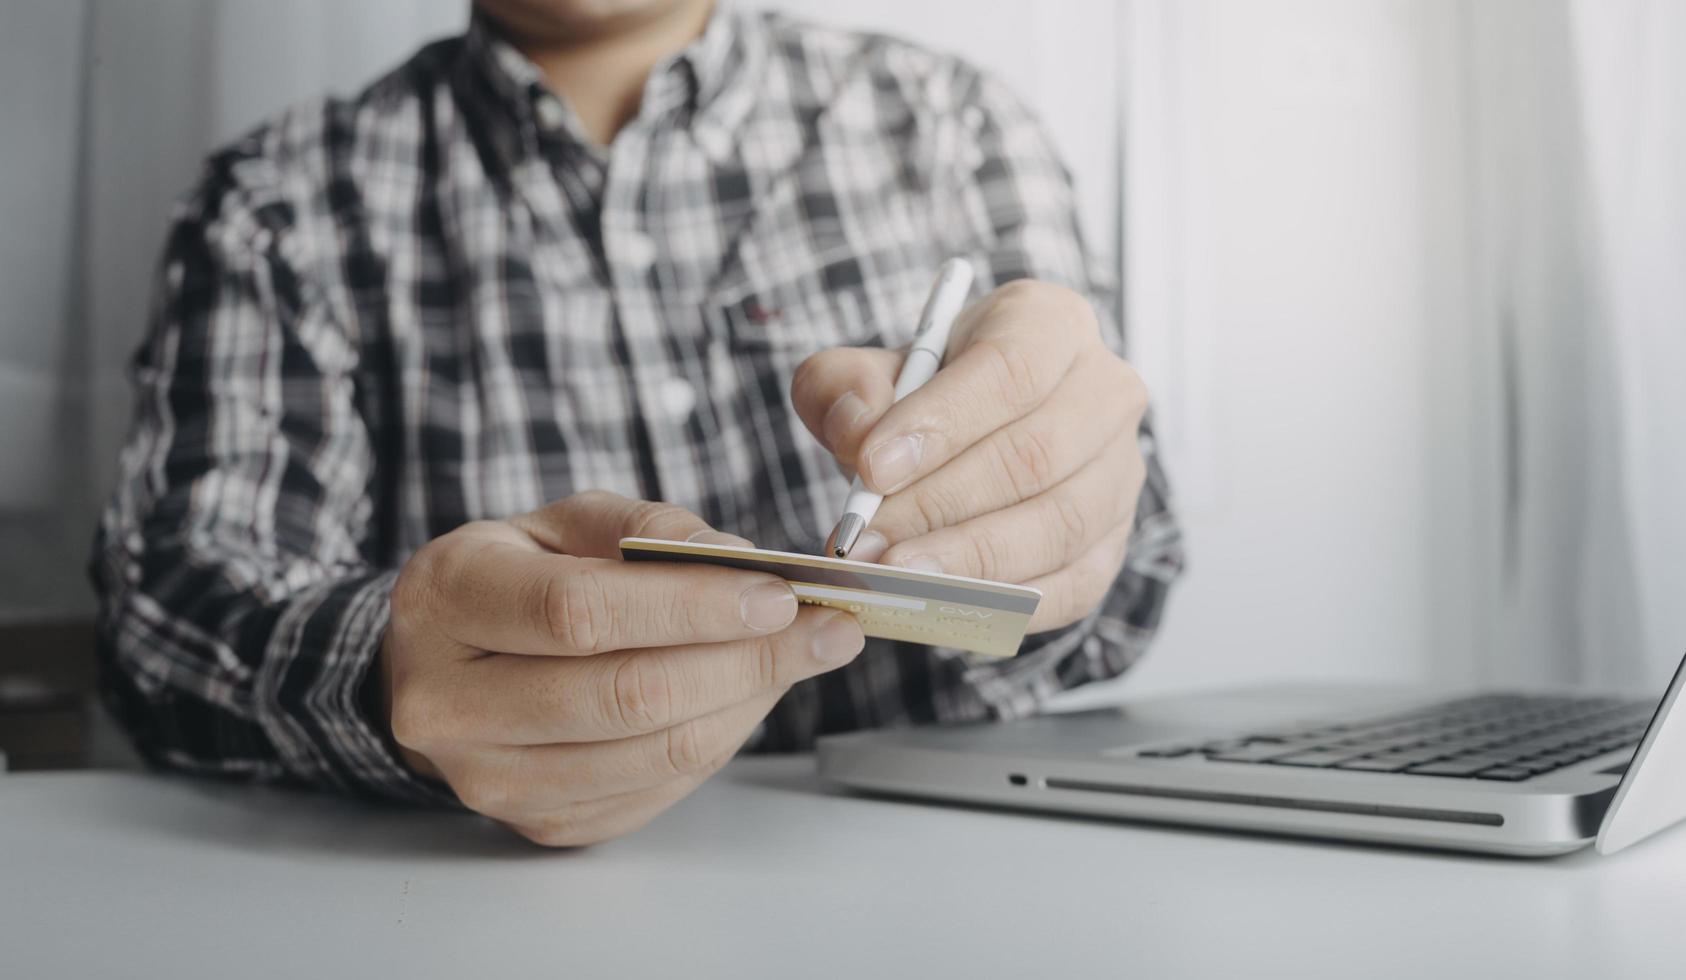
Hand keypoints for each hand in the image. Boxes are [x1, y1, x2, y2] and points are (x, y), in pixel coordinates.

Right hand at [379, 491, 865, 845]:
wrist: (446, 662)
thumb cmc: (519, 576)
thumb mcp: (567, 522)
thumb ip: (648, 530)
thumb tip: (739, 563)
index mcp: (447, 599)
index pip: (579, 613)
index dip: (690, 607)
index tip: (779, 594)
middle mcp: (449, 703)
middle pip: (624, 695)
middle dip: (745, 660)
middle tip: (826, 629)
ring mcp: (490, 778)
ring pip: (651, 753)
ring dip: (749, 702)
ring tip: (806, 655)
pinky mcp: (538, 823)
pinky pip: (656, 789)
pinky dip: (722, 738)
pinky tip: (752, 694)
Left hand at [791, 280, 1146, 632]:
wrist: (968, 442)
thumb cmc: (923, 400)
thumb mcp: (870, 374)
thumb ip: (844, 389)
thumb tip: (857, 431)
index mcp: (1051, 324)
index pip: (1010, 369)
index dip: (942, 423)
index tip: (874, 468)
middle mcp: (1106, 391)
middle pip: (1036, 454)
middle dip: (942, 504)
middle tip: (869, 539)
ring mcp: (1120, 472)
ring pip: (1059, 524)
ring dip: (969, 560)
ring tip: (894, 575)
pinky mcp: (1113, 542)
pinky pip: (1071, 584)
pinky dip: (1006, 602)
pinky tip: (944, 604)